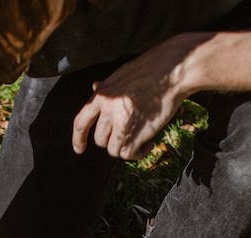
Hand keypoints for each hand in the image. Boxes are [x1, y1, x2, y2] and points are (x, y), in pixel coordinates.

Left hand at [71, 44, 190, 160]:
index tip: (79, 149)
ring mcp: (120, 123)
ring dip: (126, 146)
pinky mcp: (134, 134)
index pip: (80, 122)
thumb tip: (94, 87)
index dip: (78, 138)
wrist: (172, 71)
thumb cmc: (151, 69)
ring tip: (142, 137)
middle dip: (114, 140)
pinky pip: (127, 155)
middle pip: (100, 139)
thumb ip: (107, 87)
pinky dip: (138, 153)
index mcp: (101, 96)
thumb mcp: (122, 75)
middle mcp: (107, 110)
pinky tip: (148, 143)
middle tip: (132, 132)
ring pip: (113, 149)